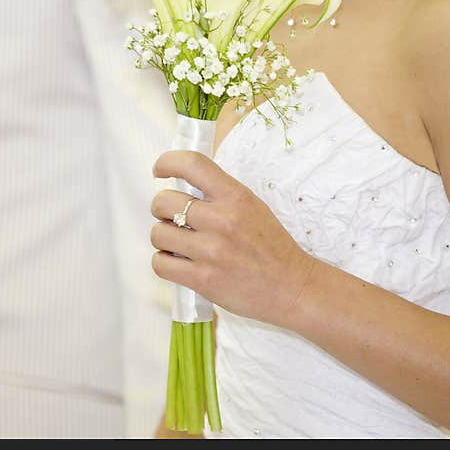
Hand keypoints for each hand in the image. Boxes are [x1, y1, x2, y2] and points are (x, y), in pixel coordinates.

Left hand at [151, 150, 316, 328]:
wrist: (292, 287)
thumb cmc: (272, 248)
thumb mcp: (253, 207)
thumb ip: (220, 195)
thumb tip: (182, 186)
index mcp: (236, 197)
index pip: (192, 164)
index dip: (167, 162)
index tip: (160, 170)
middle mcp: (222, 220)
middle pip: (163, 201)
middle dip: (161, 209)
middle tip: (173, 218)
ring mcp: (211, 251)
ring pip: (158, 234)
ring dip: (163, 238)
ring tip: (178, 244)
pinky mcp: (202, 279)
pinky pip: (160, 264)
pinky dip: (164, 263)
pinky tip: (178, 263)